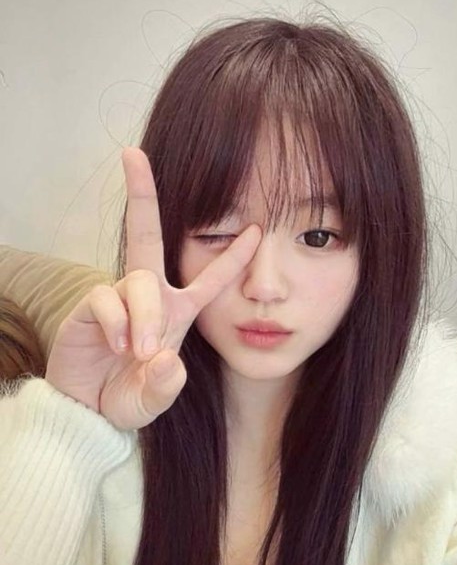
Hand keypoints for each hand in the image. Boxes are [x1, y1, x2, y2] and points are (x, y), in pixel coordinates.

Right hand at [45, 147, 260, 429]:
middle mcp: (150, 296)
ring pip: (138, 280)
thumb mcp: (155, 398)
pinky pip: (107, 298)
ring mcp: (118, 298)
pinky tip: (118, 347)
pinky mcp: (90, 306)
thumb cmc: (129, 396)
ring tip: (139, 351)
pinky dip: (117, 322)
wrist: (89, 411)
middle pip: (147, 235)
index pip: (211, 279)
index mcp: (179, 312)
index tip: (258, 228)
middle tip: (133, 153)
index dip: (234, 255)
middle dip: (142, 194)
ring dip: (145, 315)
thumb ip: (166, 385)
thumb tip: (166, 359)